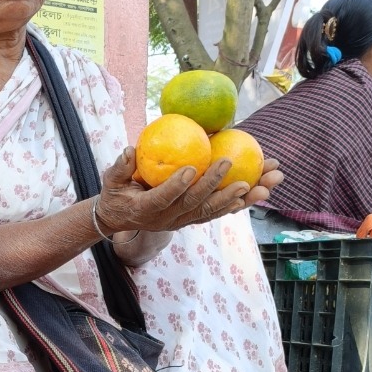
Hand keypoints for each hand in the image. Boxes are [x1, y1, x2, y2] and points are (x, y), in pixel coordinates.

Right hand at [97, 148, 282, 233]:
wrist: (122, 219)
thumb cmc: (116, 194)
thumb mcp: (111, 181)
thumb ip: (119, 167)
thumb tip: (129, 150)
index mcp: (145, 209)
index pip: (162, 198)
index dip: (176, 185)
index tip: (190, 168)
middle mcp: (167, 219)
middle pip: (194, 204)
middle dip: (214, 185)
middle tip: (230, 164)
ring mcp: (182, 221)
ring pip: (212, 211)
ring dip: (238, 198)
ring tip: (260, 185)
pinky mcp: (192, 219)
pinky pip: (217, 212)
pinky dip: (237, 204)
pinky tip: (257, 193)